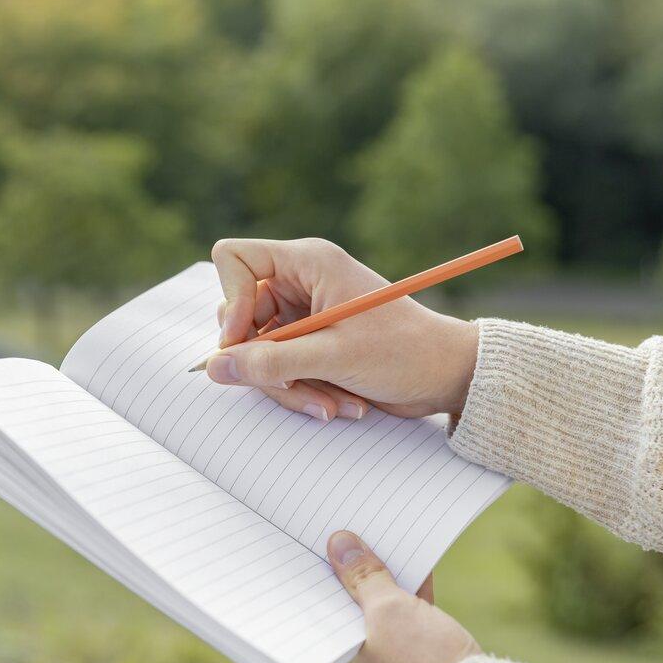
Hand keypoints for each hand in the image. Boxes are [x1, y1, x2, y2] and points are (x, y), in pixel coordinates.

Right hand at [207, 238, 478, 418]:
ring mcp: (302, 315)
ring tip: (330, 402)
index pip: (234, 259)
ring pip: (257, 350)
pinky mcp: (309, 344)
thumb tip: (214, 368)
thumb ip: (270, 363)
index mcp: (307, 262)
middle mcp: (299, 282)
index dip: (230, 300)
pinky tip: (339, 403)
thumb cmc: (403, 353)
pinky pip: (278, 369)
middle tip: (294, 383)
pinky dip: (302, 391)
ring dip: (288, 385)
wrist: (448, 376)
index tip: (243, 340)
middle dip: (264, 360)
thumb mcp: (333, 359)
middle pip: (239, 316)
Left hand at [324, 530, 479, 662]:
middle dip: (354, 576)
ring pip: (380, 617)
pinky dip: (411, 599)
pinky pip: (408, 625)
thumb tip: (341, 544)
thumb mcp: (389, 611)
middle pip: (349, 612)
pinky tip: (417, 568)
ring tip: (383, 543)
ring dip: (385, 584)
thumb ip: (364, 576)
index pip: (316, 613)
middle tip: (350, 536)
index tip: (318, 546)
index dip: (320, 578)